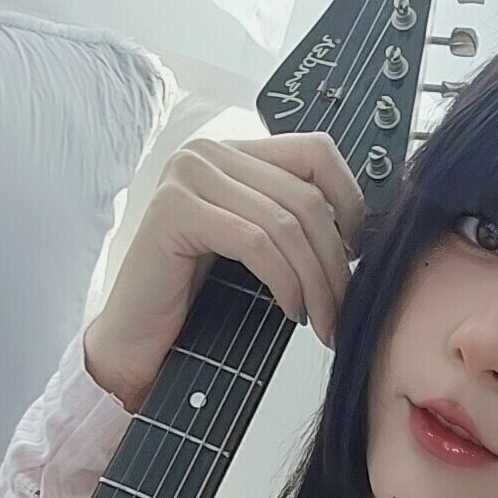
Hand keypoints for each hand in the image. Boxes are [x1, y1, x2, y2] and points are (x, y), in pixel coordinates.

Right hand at [84, 129, 367, 409]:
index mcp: (232, 155)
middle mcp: (208, 153)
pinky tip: (290, 310)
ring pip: (285, 221)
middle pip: (306, 195)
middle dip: (335, 261)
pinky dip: (283, 280)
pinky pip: (255, 241)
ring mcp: (187, 175)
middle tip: (342, 310)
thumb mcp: (257, 255)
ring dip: (315, 280)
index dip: (351, 203)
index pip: (316, 152)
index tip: (357, 257)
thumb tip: (361, 235)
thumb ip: (293, 228)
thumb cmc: (194, 305)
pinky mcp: (174, 210)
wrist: (136, 345)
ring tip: (322, 321)